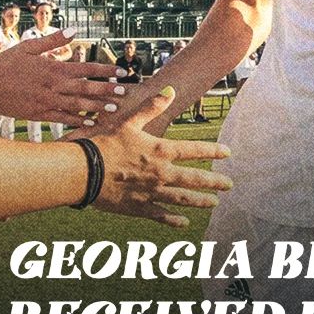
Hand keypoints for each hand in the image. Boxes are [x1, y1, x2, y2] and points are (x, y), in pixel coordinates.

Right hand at [0, 28, 127, 123]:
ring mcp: (47, 101)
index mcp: (53, 68)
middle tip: (124, 92)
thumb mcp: (28, 47)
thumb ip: (52, 40)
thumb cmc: (5, 64)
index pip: (85, 69)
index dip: (105, 70)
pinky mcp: (39, 114)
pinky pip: (62, 118)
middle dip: (107, 90)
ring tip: (114, 108)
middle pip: (86, 88)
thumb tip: (73, 30)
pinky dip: (77, 120)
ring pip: (77, 105)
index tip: (121, 72)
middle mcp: (53, 85)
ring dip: (97, 106)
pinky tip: (91, 122)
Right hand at [88, 88, 232, 225]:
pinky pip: (161, 215)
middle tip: (229, 185)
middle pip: (195, 178)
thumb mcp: (128, 121)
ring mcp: (151, 192)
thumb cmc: (104, 143)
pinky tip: (184, 223)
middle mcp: (161, 173)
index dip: (213, 151)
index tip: (228, 153)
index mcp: (160, 150)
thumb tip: (170, 91)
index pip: (194, 150)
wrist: (84, 171)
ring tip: (214, 203)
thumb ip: (151, 107)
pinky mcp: (138, 208)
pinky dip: (173, 219)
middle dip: (214, 182)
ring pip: (182, 199)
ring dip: (200, 201)